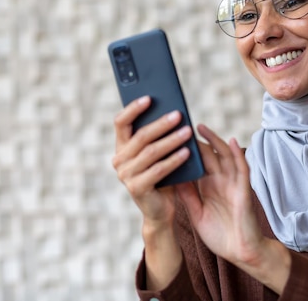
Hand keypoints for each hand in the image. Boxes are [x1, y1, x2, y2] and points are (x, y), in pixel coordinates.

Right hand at [112, 95, 192, 226]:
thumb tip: (173, 111)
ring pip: (151, 152)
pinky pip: (158, 170)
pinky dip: (174, 160)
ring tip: (188, 132)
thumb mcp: (158, 154)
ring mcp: (126, 175)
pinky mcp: (137, 188)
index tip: (149, 97)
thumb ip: (158, 136)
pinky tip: (187, 153)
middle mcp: (119, 160)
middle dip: (161, 124)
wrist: (161, 210)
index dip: (133, 109)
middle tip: (179, 115)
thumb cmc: (162, 176)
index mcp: (121, 147)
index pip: (121, 122)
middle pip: (140, 136)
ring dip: (171, 140)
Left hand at [176, 124, 265, 265]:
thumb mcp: (197, 213)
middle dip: (195, 141)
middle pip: (208, 155)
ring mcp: (233, 184)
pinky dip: (238, 155)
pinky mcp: (244, 191)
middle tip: (180, 125)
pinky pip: (242, 169)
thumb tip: (172, 176)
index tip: (170, 137)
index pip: (196, 163)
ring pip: (224, 157)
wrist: (239, 253)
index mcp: (209, 186)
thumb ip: (188, 195)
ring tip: (200, 127)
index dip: (185, 150)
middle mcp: (221, 181)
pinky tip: (232, 141)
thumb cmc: (220, 235)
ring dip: (214, 141)